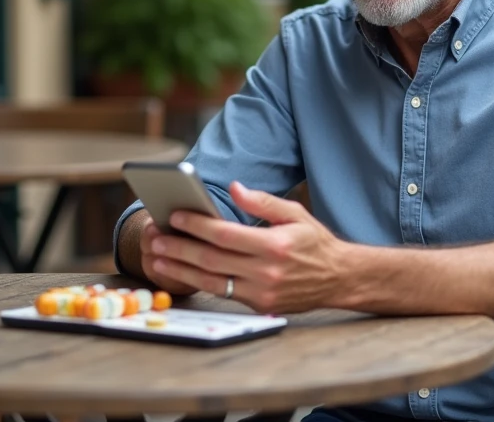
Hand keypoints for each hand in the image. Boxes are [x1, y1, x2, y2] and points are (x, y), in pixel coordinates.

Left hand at [146, 182, 349, 313]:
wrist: (339, 279)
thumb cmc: (314, 242)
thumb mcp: (295, 214)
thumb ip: (263, 202)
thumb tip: (235, 187)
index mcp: (274, 245)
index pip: (224, 234)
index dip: (196, 225)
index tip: (174, 215)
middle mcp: (266, 272)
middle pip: (211, 259)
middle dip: (178, 248)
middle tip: (154, 238)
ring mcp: (261, 293)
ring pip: (210, 281)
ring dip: (180, 270)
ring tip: (157, 259)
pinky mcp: (259, 305)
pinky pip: (222, 293)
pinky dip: (198, 282)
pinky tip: (181, 273)